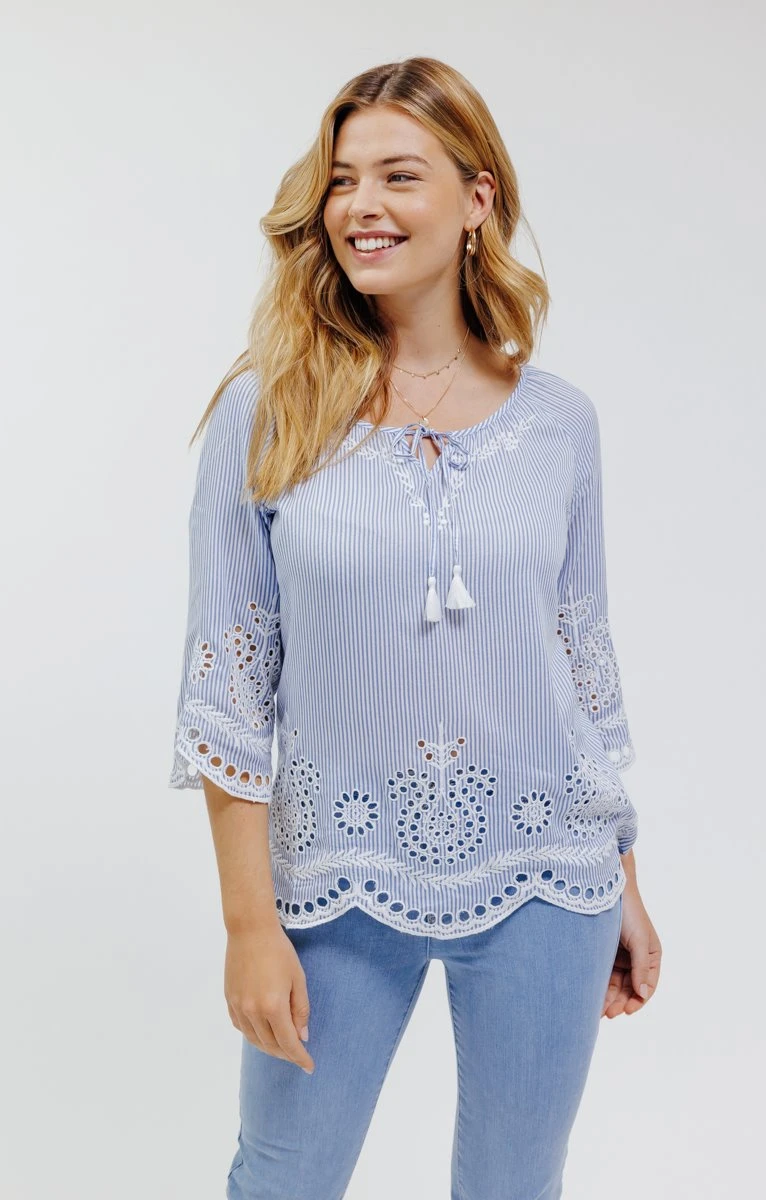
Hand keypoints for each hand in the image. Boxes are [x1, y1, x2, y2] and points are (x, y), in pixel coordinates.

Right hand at [224, 923, 314, 1073]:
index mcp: (273, 1007)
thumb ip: (300, 1009)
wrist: (250, 930)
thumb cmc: (279, 951)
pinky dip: (253, 1035)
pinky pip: (241, 1027)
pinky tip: (262, 1032)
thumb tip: (302, 1036)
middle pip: (270, 1045)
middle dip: (286, 1054)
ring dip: (269, 1048)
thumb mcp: (298, 978)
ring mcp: (238, 1007)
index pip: (288, 1043)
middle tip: (298, 1055)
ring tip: (282, 1047)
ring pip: (254, 1039)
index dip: (300, 1058)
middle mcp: (252, 1012)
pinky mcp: (229, 1000)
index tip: (309, 1066)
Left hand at [602, 876, 661, 1016]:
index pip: (647, 985)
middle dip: (620, 1002)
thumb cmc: (628, 912)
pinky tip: (591, 997)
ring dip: (608, 998)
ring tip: (598, 1011)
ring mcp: (619, 956)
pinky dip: (599, 987)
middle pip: (630, 988)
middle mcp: (636, 958)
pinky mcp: (603, 954)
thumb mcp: (640, 939)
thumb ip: (642, 967)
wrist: (604, 889)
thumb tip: (642, 993)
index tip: (626, 1011)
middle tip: (608, 1014)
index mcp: (651, 956)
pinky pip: (603, 975)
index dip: (638, 1000)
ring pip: (616, 985)